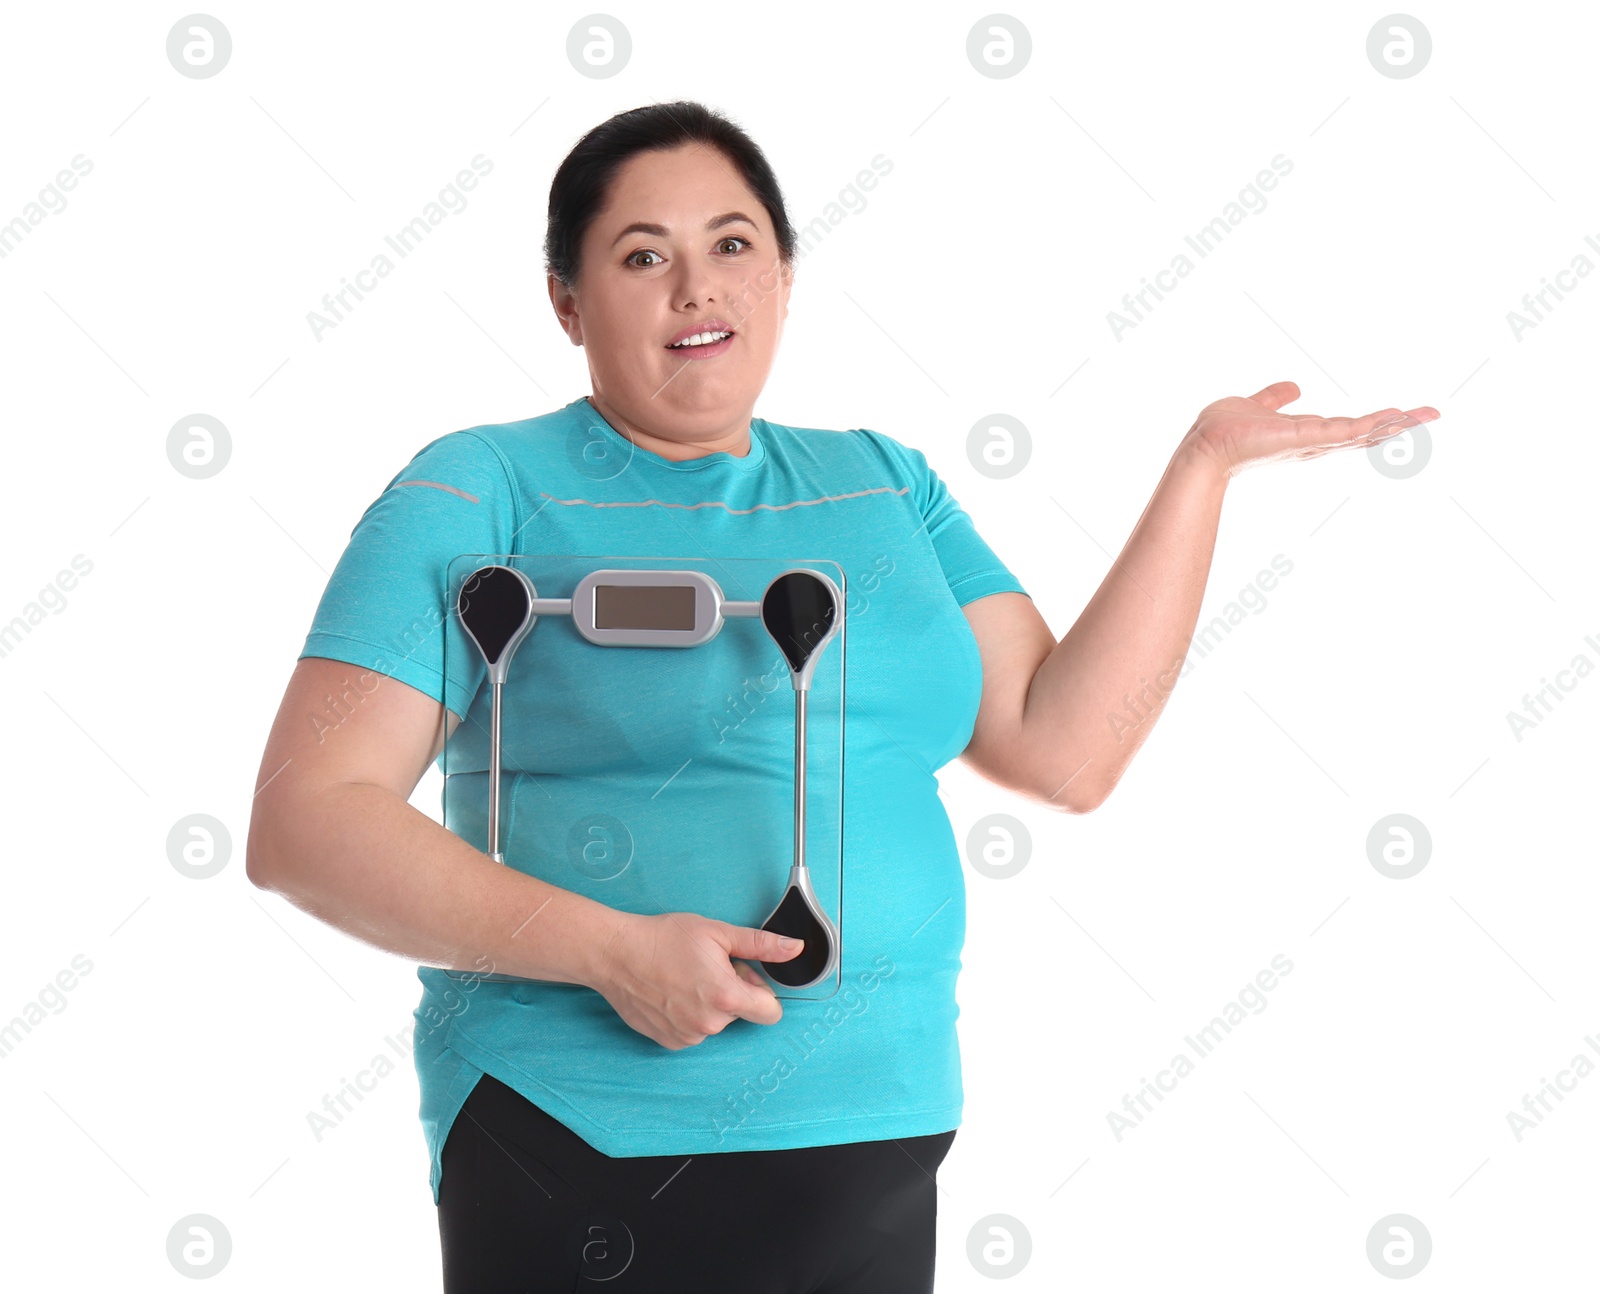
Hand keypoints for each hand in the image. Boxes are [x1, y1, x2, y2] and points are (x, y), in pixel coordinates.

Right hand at [592, 911, 804, 1049]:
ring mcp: (688, 1037)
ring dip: (708, 1004)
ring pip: (715, 1022)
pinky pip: (693, 1031)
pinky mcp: (669, 1042)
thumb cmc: (663, 938)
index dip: (761, 991)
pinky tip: (671, 993)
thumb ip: (761, 945)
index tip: (743, 974)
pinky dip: (688, 1015)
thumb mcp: (717, 933)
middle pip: (741, 1013)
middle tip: (705, 968)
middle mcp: (710, 1024)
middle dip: (731, 992)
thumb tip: (795, 948)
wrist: (616, 954)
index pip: (771, 1012)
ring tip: (683, 978)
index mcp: (727, 997)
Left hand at [1180, 380, 1439, 478]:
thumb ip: (1275, 397)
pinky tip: (1393, 418)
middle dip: (1399, 425)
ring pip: (1363, 433)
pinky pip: (1346, 432)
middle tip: (1432, 414)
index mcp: (1307, 434)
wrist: (1206, 446)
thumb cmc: (1225, 431)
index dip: (1376, 422)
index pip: (1349, 428)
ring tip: (1427, 415)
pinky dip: (1370, 426)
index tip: (1402, 415)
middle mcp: (1315, 442)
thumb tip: (1293, 386)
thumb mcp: (1258, 405)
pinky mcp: (1306, 438)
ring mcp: (1313, 442)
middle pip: (1365, 434)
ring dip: (1395, 424)